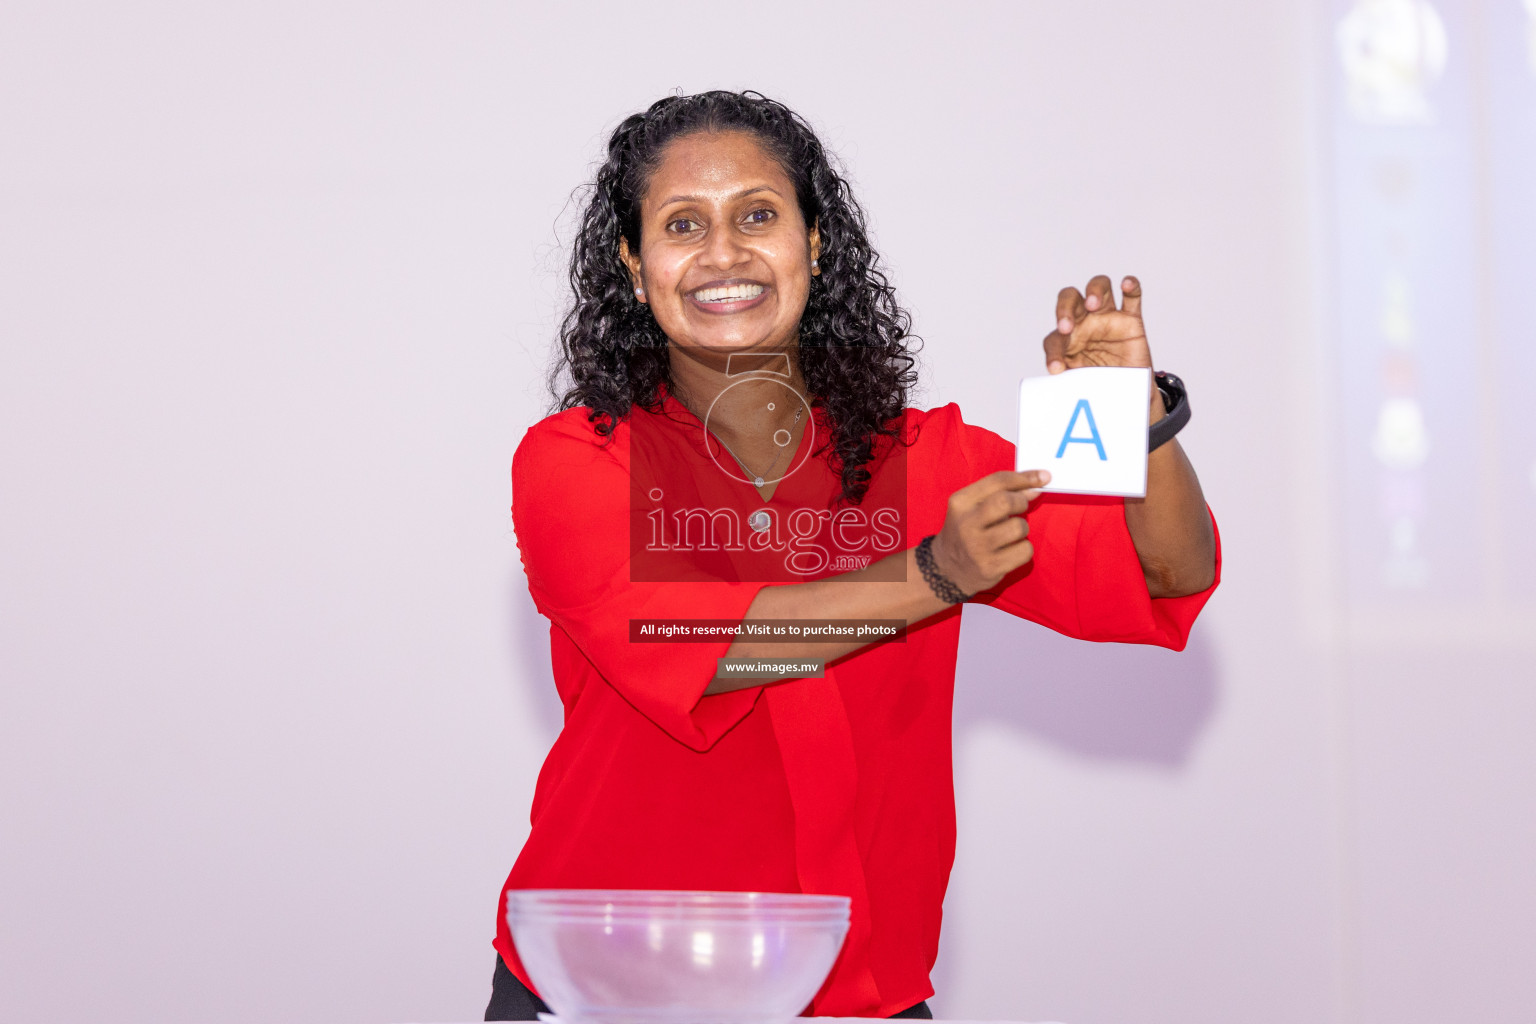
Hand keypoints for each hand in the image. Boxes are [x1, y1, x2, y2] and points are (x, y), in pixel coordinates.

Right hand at [931, 470, 1049, 594]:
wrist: (946, 569)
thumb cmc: (966, 531)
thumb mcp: (973, 507)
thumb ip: (1000, 494)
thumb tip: (1035, 486)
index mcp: (961, 503)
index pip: (997, 481)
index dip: (1025, 477)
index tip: (1043, 477)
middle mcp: (966, 524)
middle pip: (1006, 502)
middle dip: (1021, 502)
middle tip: (1020, 507)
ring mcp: (977, 548)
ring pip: (1019, 527)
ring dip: (1022, 528)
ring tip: (1011, 534)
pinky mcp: (990, 568)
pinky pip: (1025, 551)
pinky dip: (1024, 549)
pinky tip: (1012, 551)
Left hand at [1043, 274, 1153, 374]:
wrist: (1125, 393)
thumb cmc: (1098, 384)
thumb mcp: (1079, 384)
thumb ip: (1068, 379)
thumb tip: (1059, 380)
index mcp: (1067, 339)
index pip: (1054, 338)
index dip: (1053, 353)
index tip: (1057, 368)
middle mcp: (1085, 322)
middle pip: (1070, 299)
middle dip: (1064, 309)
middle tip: (1067, 327)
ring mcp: (1108, 317)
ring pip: (1099, 287)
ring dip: (1094, 290)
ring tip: (1092, 305)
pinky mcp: (1131, 319)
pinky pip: (1133, 295)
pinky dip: (1131, 285)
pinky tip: (1125, 284)